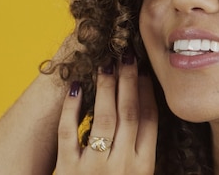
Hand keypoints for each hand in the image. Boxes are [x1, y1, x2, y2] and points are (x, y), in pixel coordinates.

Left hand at [55, 50, 157, 173]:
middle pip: (130, 113)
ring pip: (103, 119)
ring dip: (105, 89)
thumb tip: (149, 112)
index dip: (148, 93)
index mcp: (144, 166)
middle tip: (127, 56)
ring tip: (106, 65)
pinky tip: (74, 88)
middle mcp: (123, 165)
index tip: (146, 72)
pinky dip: (70, 110)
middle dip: (129, 81)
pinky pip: (68, 134)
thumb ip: (142, 151)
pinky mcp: (67, 171)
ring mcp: (94, 167)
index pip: (150, 120)